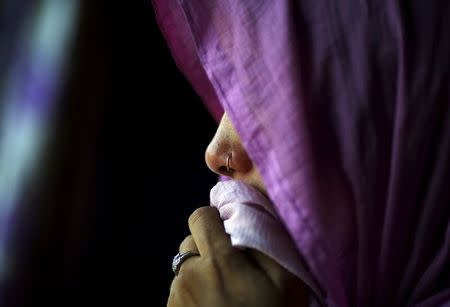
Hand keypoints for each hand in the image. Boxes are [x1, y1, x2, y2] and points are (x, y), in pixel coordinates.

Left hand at [167, 206, 307, 306]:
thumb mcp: (286, 282)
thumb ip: (265, 241)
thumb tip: (244, 214)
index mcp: (217, 262)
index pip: (200, 217)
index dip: (215, 218)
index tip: (229, 230)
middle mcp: (188, 276)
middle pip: (189, 242)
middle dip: (207, 246)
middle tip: (230, 268)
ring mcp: (175, 298)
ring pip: (184, 267)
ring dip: (200, 270)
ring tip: (222, 294)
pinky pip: (179, 289)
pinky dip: (193, 291)